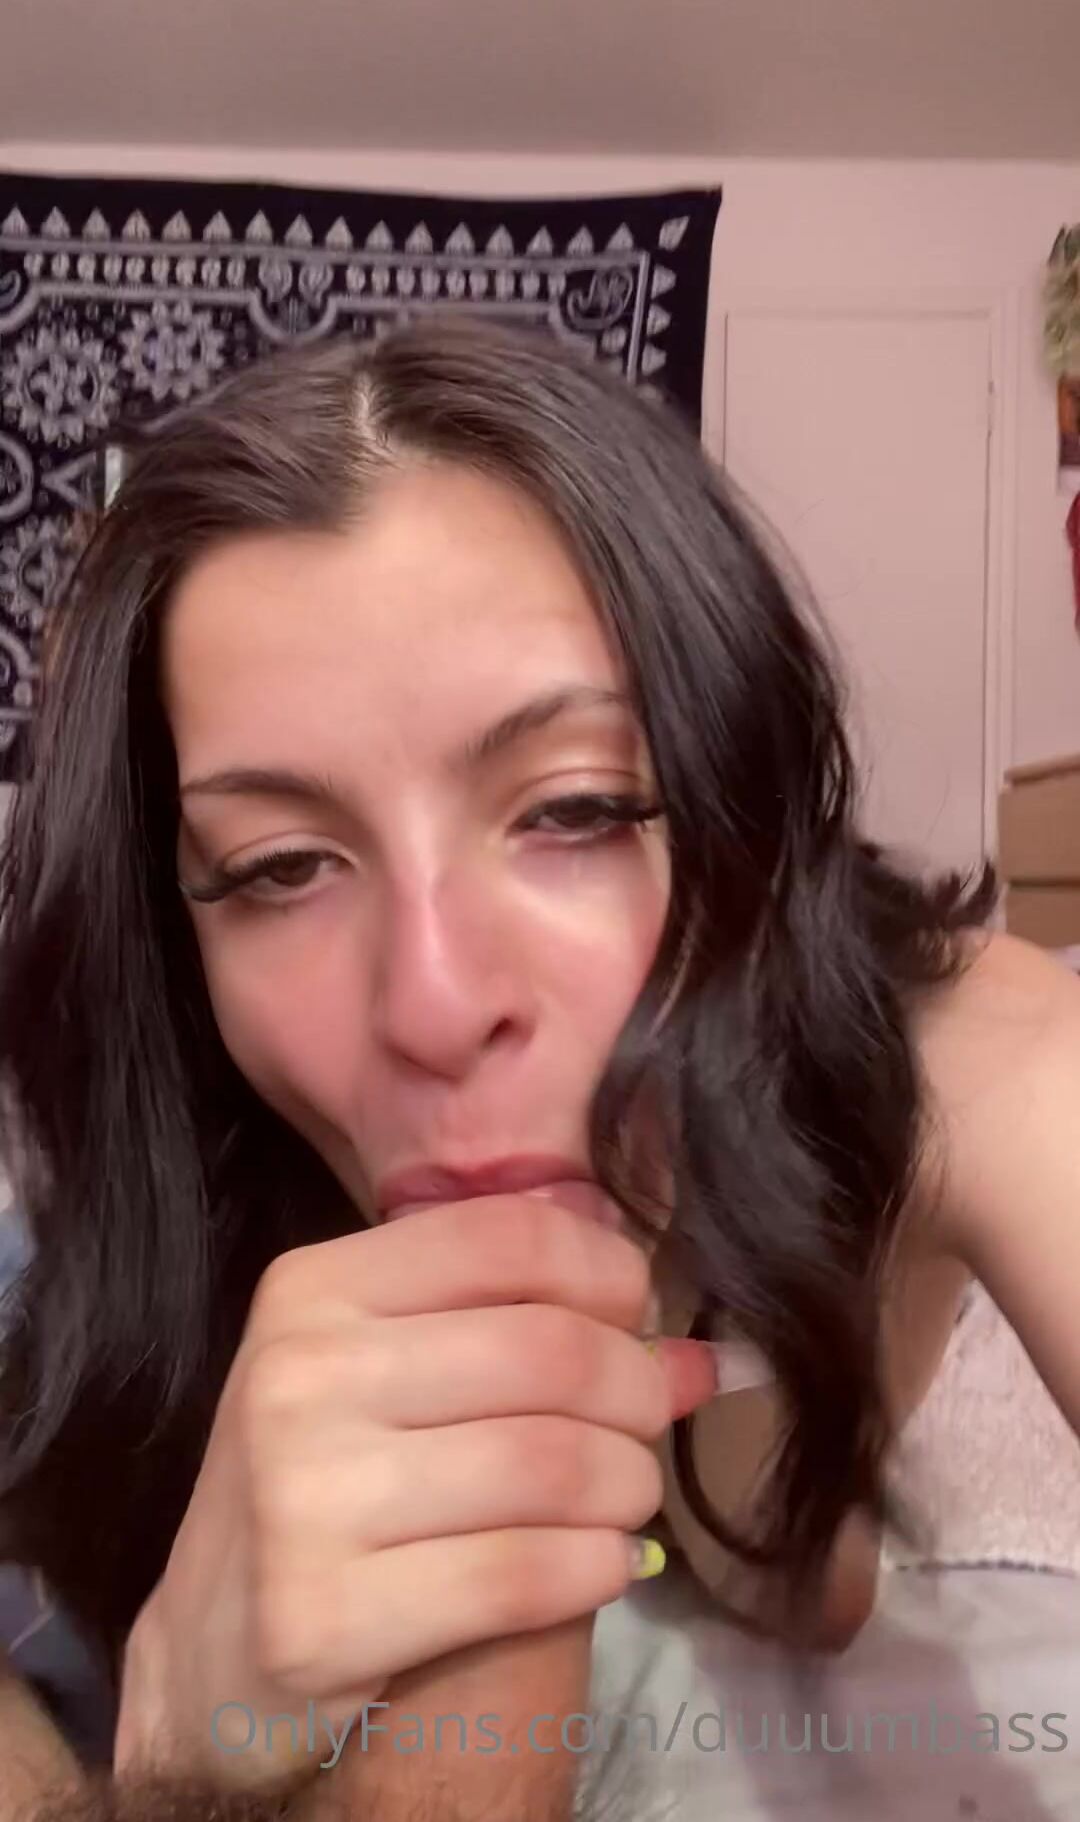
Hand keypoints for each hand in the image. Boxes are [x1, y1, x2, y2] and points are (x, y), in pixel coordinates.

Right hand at [114, 1194, 715, 1793]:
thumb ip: (522, 1328)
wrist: (215, 1648)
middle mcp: (296, 1376)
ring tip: (629, 1498)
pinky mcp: (320, 1619)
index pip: (508, 1237)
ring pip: (549, 1464)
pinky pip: (520, 1576)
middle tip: (651, 1425)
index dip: (608, 1273)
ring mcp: (299, 1499)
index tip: (641, 1318)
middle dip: (636, 1389)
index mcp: (312, 1288)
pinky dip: (596, 1567)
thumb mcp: (391, 1369)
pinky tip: (605, 1565)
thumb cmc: (329, 1481)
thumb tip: (703, 1354)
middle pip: (547, 1349)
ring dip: (628, 1483)